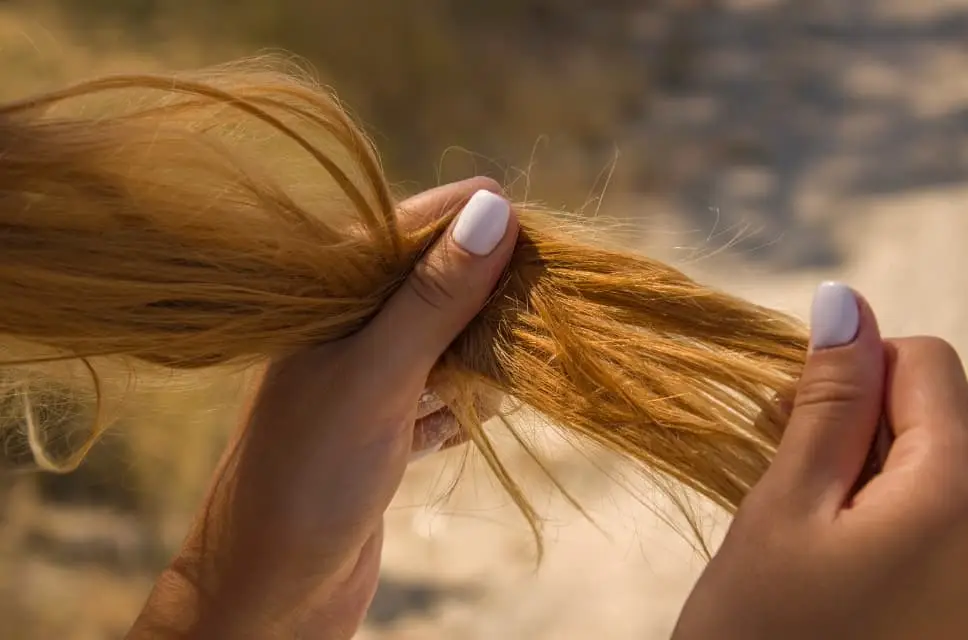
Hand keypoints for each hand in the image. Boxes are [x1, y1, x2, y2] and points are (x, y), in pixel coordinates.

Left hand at [127, 177, 518, 638]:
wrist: (270, 593)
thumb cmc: (308, 476)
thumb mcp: (377, 375)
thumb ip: (433, 296)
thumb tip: (494, 208)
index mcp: (327, 297)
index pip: (412, 229)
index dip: (475, 224)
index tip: (540, 235)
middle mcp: (345, 330)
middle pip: (436, 285)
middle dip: (489, 294)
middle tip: (543, 304)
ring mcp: (365, 381)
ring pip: (443, 343)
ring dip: (484, 353)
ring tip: (521, 362)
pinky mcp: (382, 430)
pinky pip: (440, 398)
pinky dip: (465, 404)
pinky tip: (485, 415)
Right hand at [673, 282, 967, 638]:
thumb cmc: (762, 636)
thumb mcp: (783, 510)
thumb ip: (827, 403)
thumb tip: (845, 302)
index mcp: (961, 497)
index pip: (928, 364)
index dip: (853, 374)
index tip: (791, 420)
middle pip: (939, 416)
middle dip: (859, 423)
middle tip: (785, 470)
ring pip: (935, 465)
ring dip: (866, 469)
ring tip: (806, 519)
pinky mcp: (959, 598)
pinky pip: (938, 518)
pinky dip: (885, 513)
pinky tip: (838, 552)